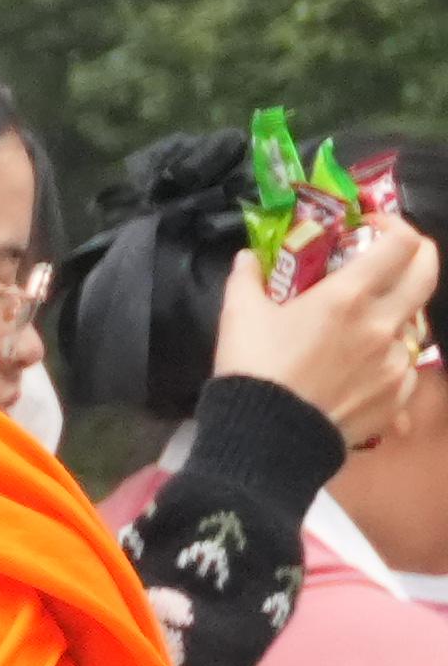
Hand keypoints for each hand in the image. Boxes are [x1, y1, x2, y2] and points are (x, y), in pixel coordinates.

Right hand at [219, 220, 441, 449]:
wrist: (266, 440)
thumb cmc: (253, 370)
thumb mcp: (238, 316)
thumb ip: (247, 278)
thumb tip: (248, 258)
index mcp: (347, 297)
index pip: (400, 243)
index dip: (392, 225)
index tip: (370, 228)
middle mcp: (382, 324)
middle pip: (426, 273)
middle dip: (418, 253)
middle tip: (394, 254)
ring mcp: (395, 362)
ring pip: (414, 323)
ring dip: (396, 313)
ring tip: (366, 324)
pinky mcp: (398, 395)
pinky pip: (405, 367)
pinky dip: (389, 360)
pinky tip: (364, 369)